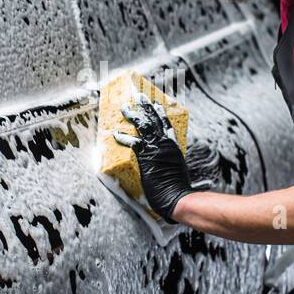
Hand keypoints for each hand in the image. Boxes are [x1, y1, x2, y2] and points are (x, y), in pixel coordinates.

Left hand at [114, 92, 193, 223]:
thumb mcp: (176, 171)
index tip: (156, 104)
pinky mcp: (147, 157)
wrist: (177, 197)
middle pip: (155, 119)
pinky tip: (115, 133)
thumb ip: (170, 163)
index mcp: (173, 146)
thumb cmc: (177, 189)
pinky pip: (133, 143)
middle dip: (146, 106)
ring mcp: (156, 149)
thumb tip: (167, 165)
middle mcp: (166, 144)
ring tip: (124, 108)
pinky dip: (123, 137)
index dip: (160, 113)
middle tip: (139, 96)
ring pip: (143, 126)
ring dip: (132, 115)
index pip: (167, 124)